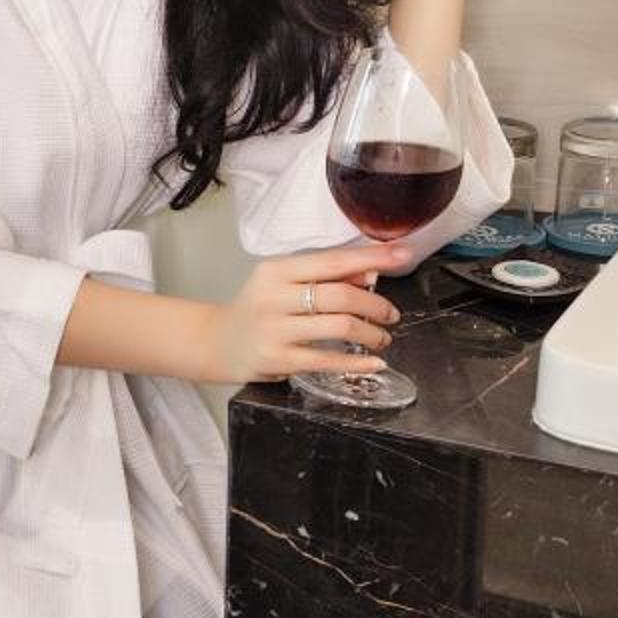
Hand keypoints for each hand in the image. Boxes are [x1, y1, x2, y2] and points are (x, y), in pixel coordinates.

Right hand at [202, 245, 408, 384]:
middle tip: (390, 314)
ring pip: (340, 327)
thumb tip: (370, 272)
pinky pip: (328, 361)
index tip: (402, 254)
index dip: (373, 258)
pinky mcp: (277, 359)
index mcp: (276, 270)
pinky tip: (373, 362)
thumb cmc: (256, 311)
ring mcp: (274, 329)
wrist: (215, 343)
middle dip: (377, 305)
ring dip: (372, 334)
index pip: (333, 261)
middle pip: (341, 295)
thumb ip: (323, 277)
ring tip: (380, 337)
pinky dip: (358, 362)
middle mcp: (273, 297)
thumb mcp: (281, 284)